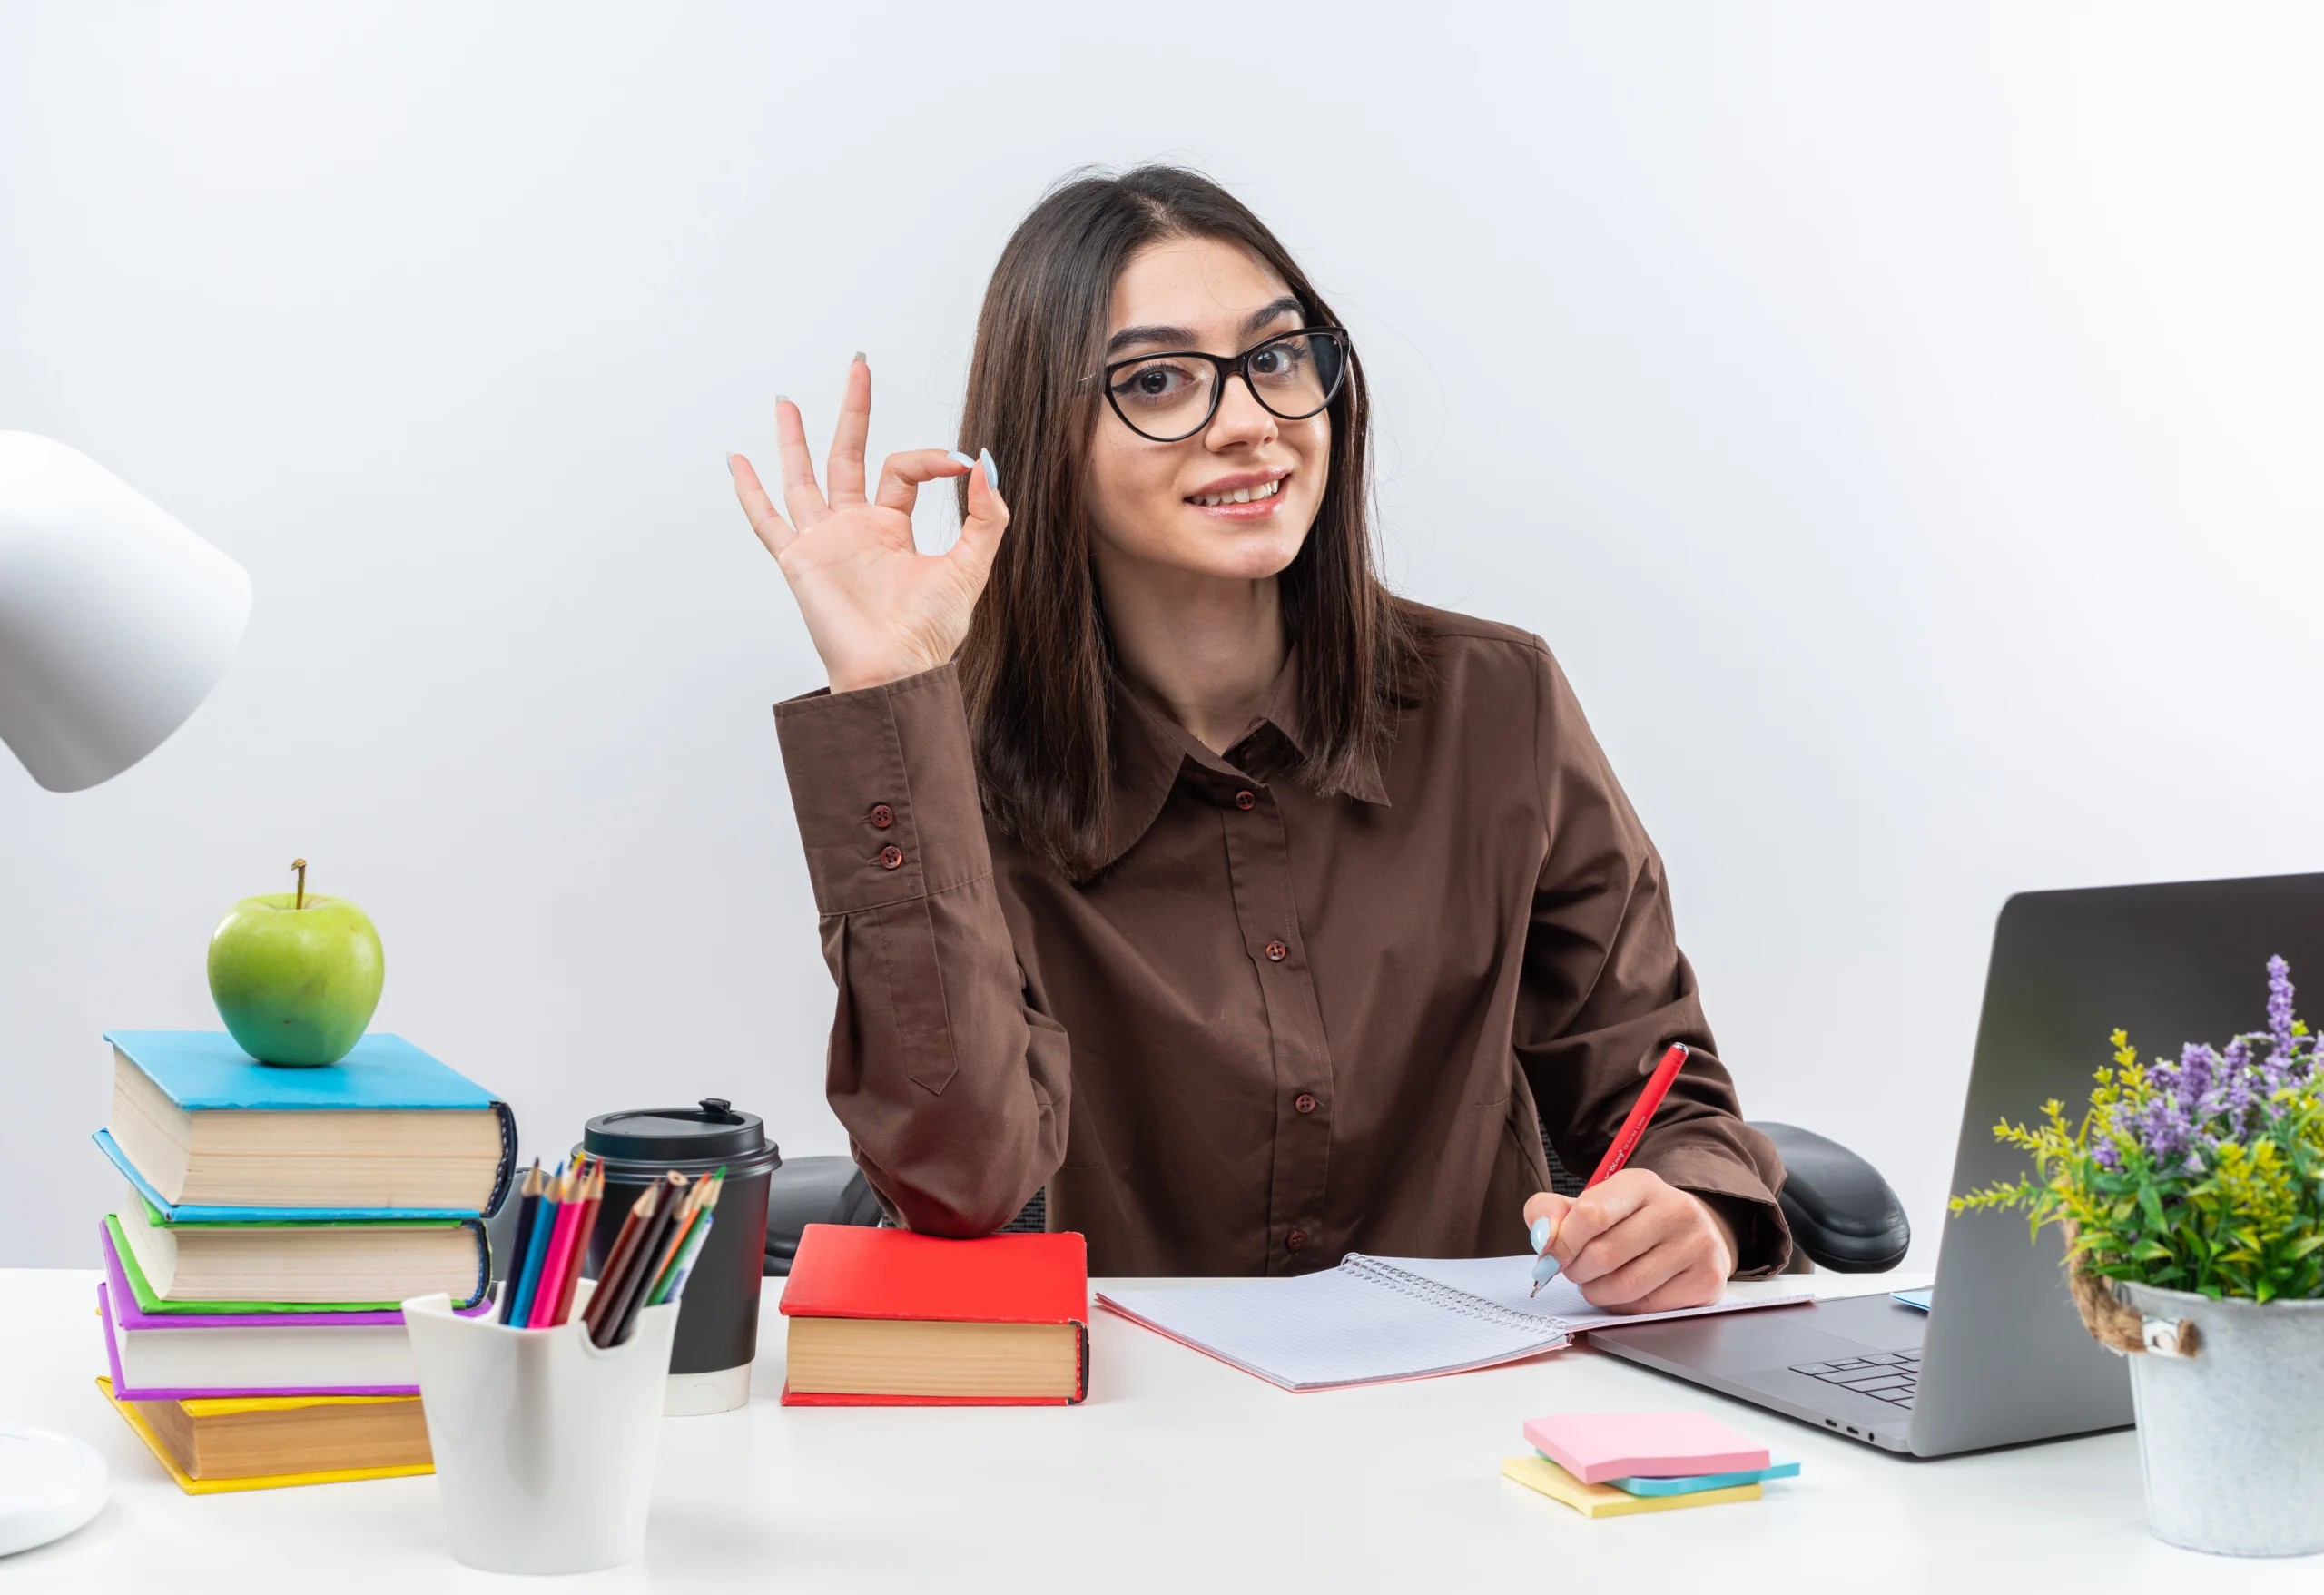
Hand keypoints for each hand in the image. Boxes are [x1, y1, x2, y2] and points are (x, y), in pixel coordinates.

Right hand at [729, 358, 1010, 693]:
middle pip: (849, 455)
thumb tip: (982, 463)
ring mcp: (824, 542)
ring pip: (803, 478)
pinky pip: (767, 520)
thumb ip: (985, 517)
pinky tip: (736, 461)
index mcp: (893, 529)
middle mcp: (855, 529)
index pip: (904, 469)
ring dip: (794, 439)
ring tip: (786, 400)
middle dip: (853, 411)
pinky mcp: (799, 560)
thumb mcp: (970, 567)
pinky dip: (749, 491)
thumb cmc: (929, 634)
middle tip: (858, 367)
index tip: (957, 462)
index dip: (931, 458)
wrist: (895, 671)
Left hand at [1524, 1169, 1736, 1312]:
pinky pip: (1647, 1307)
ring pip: (1624, 1286)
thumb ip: (1552, 1213)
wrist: (1691, 1235)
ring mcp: (1697, 1246)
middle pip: (1604, 1255)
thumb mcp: (1592, 1204)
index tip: (1553, 1254)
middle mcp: (1676, 1209)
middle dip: (1577, 1270)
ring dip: (1597, 1292)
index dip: (1562, 1241)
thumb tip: (1543, 1239)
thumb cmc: (1630, 1222)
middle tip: (1575, 1271)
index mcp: (1642, 1183)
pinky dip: (1623, 1307)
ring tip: (1597, 1282)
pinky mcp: (1707, 1281)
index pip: (1591, 1213)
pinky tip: (1624, 1293)